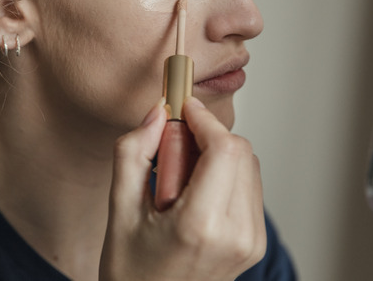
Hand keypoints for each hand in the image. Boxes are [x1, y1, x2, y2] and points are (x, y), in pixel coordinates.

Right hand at [99, 97, 266, 280]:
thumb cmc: (132, 273)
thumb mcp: (118, 210)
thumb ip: (133, 153)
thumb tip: (156, 112)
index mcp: (201, 225)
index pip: (225, 148)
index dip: (205, 119)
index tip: (183, 108)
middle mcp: (237, 234)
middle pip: (240, 152)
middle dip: (207, 137)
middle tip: (171, 152)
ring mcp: (251, 241)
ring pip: (248, 166)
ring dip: (216, 156)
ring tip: (179, 183)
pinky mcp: (254, 243)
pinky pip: (248, 188)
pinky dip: (224, 177)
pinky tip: (194, 196)